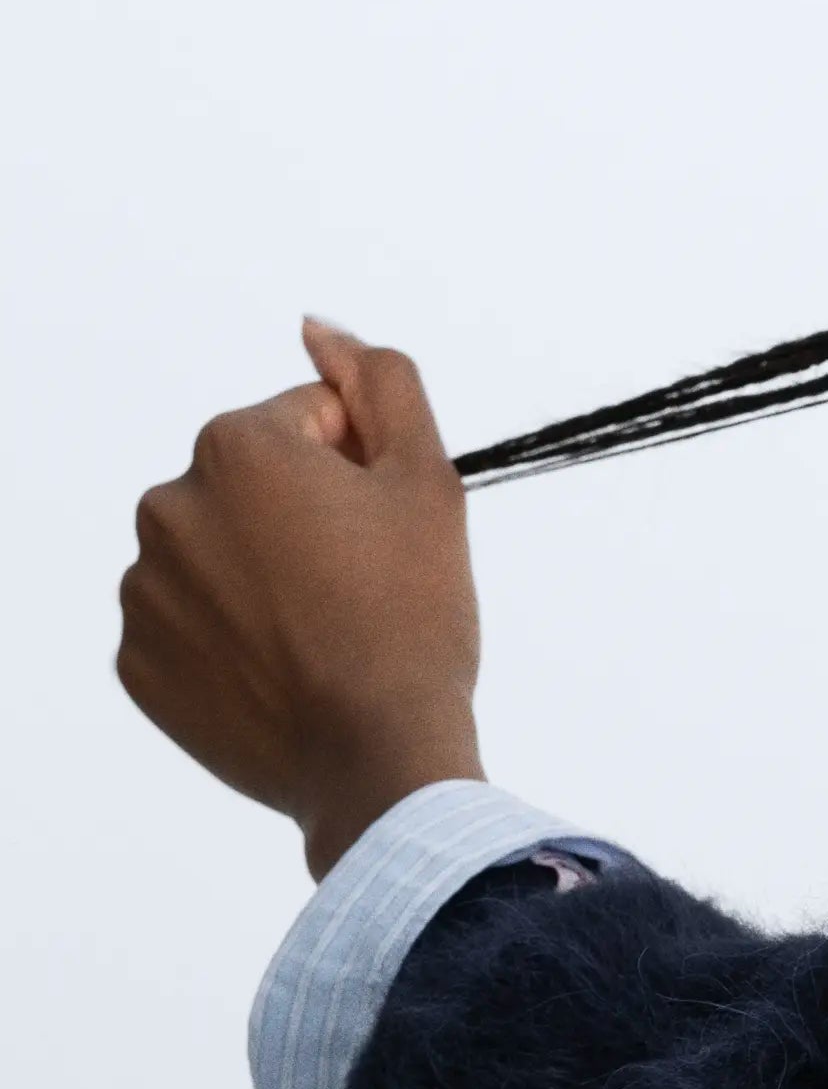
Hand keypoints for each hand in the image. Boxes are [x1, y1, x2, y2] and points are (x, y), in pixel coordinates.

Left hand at [118, 323, 485, 878]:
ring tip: (321, 637)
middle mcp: (168, 505)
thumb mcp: (427, 482)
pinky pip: (187, 630)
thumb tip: (319, 330)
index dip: (364, 476)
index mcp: (235, 447)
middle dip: (303, 523)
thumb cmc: (413, 618)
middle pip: (253, 489)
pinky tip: (282, 674)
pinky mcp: (138, 662)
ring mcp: (144, 589)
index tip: (385, 537)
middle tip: (360, 591)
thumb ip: (381, 384)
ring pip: (217, 558)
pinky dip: (229, 643)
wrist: (376, 758)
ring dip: (262, 580)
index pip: (311, 427)